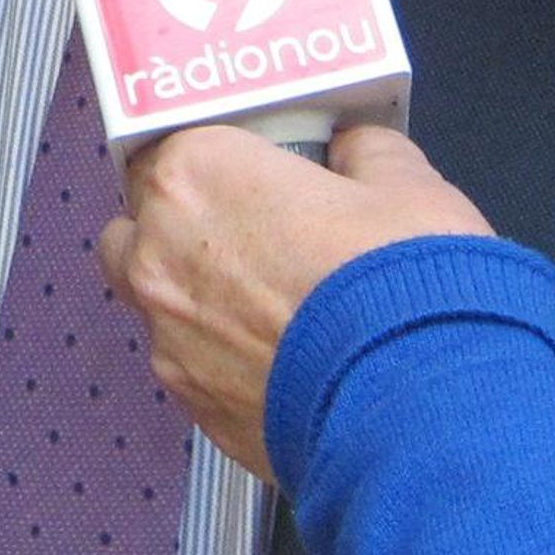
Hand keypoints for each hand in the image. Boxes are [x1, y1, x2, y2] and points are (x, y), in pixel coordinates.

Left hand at [101, 124, 492, 480]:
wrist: (415, 407)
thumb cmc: (398, 286)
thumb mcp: (406, 183)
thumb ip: (364, 151)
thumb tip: (354, 150)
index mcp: (197, 177)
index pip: (162, 144)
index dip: (209, 154)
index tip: (246, 162)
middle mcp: (163, 256)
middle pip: (139, 223)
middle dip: (182, 220)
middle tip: (253, 225)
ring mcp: (171, 341)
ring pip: (156, 301)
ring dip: (195, 293)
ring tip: (271, 298)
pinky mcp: (194, 411)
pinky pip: (190, 367)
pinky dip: (222, 357)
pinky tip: (285, 356)